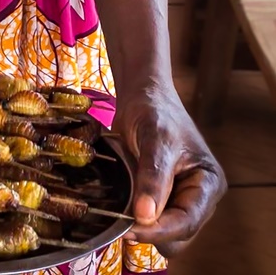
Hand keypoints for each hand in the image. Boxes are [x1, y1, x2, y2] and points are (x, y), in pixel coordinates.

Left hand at [114, 83, 225, 255]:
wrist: (141, 95)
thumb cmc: (155, 110)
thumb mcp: (156, 139)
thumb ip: (153, 177)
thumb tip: (145, 216)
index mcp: (208, 183)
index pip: (187, 221)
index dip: (160, 229)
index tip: (131, 227)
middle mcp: (198, 197)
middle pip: (178, 235)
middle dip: (152, 231)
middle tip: (121, 220)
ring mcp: (179, 199)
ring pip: (163, 233)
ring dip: (143, 226)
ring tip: (121, 209)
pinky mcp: (160, 198)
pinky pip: (151, 222)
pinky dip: (136, 219)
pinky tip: (121, 206)